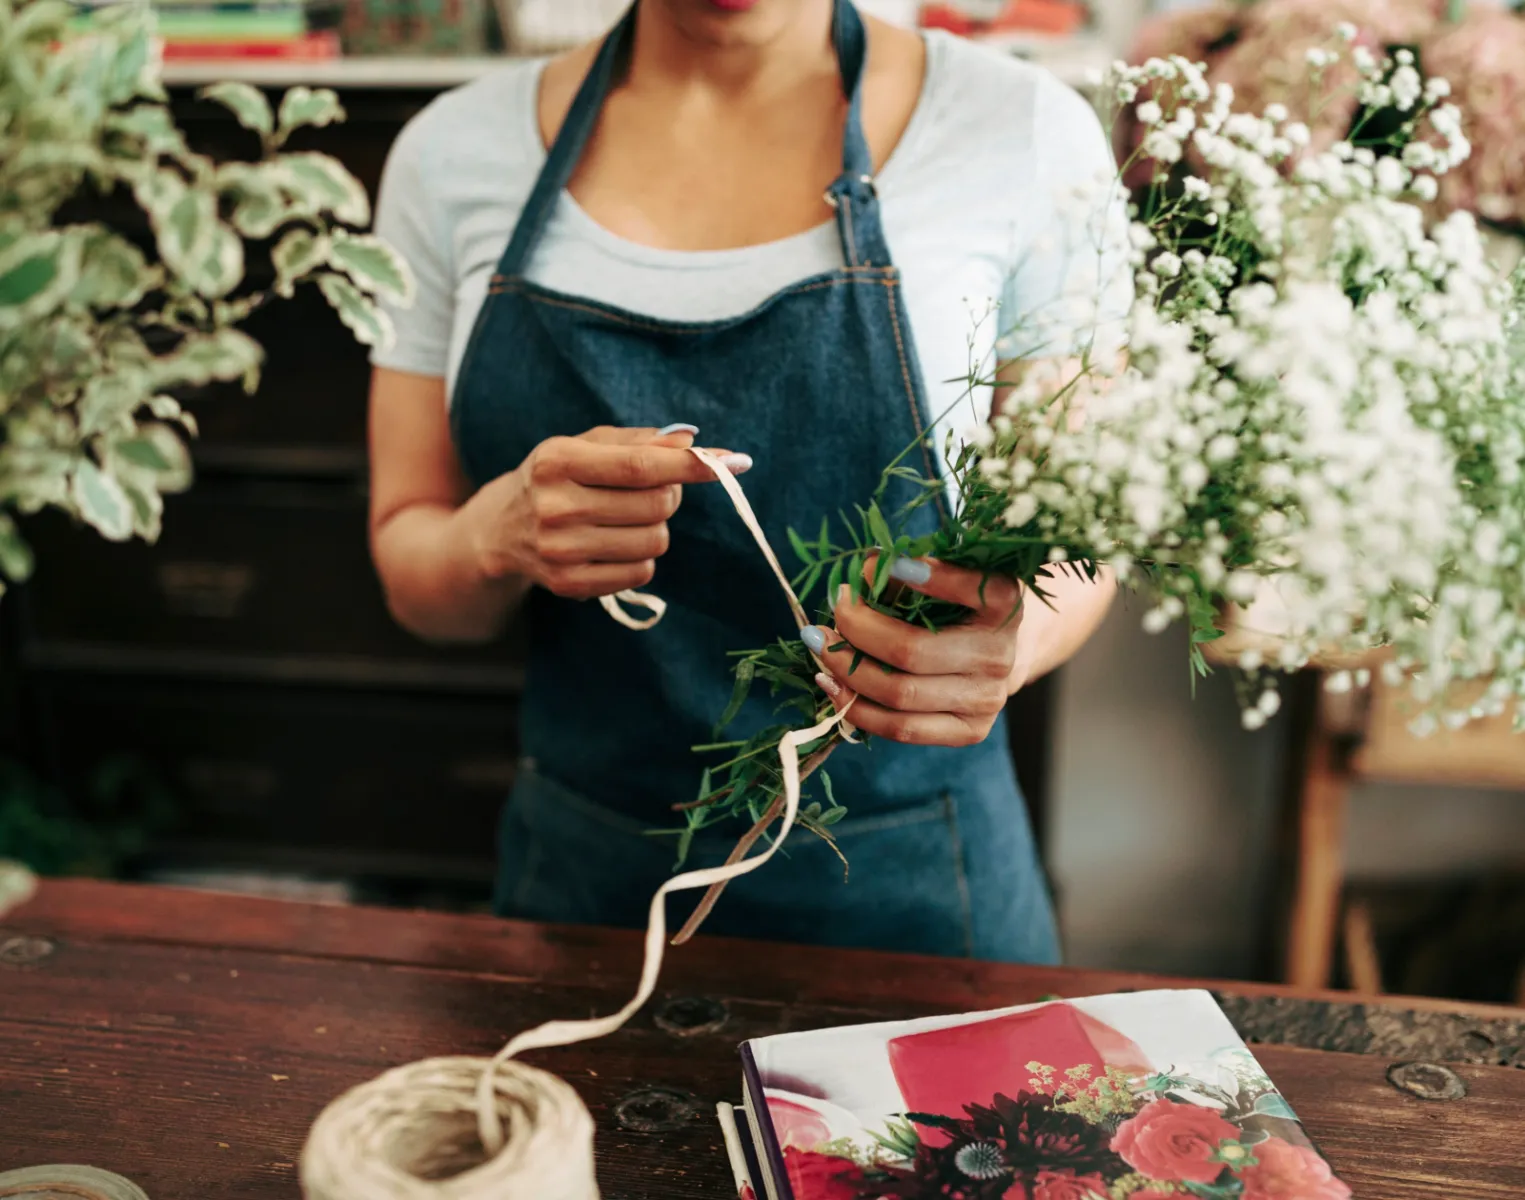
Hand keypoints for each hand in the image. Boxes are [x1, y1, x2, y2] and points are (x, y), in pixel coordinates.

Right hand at [464, 424, 749, 599]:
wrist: (500, 531)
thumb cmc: (555, 478)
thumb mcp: (584, 446)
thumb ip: (639, 441)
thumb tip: (693, 443)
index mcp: (558, 460)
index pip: (641, 465)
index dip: (691, 466)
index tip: (733, 463)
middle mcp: (555, 506)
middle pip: (656, 505)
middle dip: (670, 494)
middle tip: (653, 490)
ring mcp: (560, 549)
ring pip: (655, 541)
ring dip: (656, 527)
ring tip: (628, 518)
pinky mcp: (569, 584)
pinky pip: (640, 572)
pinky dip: (641, 557)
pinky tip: (615, 543)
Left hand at [803, 558, 1024, 746]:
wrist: (996, 653)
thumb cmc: (956, 605)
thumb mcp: (941, 576)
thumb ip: (902, 570)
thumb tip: (861, 576)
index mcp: (1003, 604)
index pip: (970, 588)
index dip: (932, 578)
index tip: (884, 566)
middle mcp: (998, 654)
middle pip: (912, 650)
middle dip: (858, 629)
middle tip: (835, 609)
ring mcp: (986, 699)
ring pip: (900, 694)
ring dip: (846, 670)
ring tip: (820, 645)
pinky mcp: (969, 730)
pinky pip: (901, 729)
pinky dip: (856, 707)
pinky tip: (831, 684)